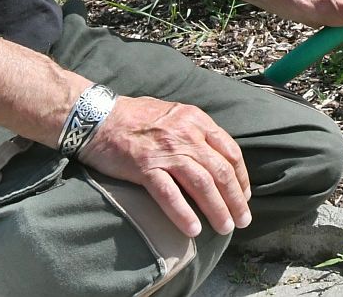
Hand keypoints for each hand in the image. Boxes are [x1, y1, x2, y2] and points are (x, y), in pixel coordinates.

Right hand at [77, 95, 250, 238]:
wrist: (98, 117)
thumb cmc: (135, 117)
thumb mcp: (174, 113)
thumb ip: (194, 130)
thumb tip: (213, 155)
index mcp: (196, 120)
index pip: (230, 151)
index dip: (241, 177)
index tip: (244, 196)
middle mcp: (186, 134)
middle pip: (220, 171)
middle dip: (235, 198)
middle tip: (242, 220)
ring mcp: (165, 151)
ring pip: (201, 184)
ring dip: (217, 209)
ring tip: (225, 228)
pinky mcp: (144, 167)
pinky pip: (168, 194)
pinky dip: (183, 213)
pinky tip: (193, 229)